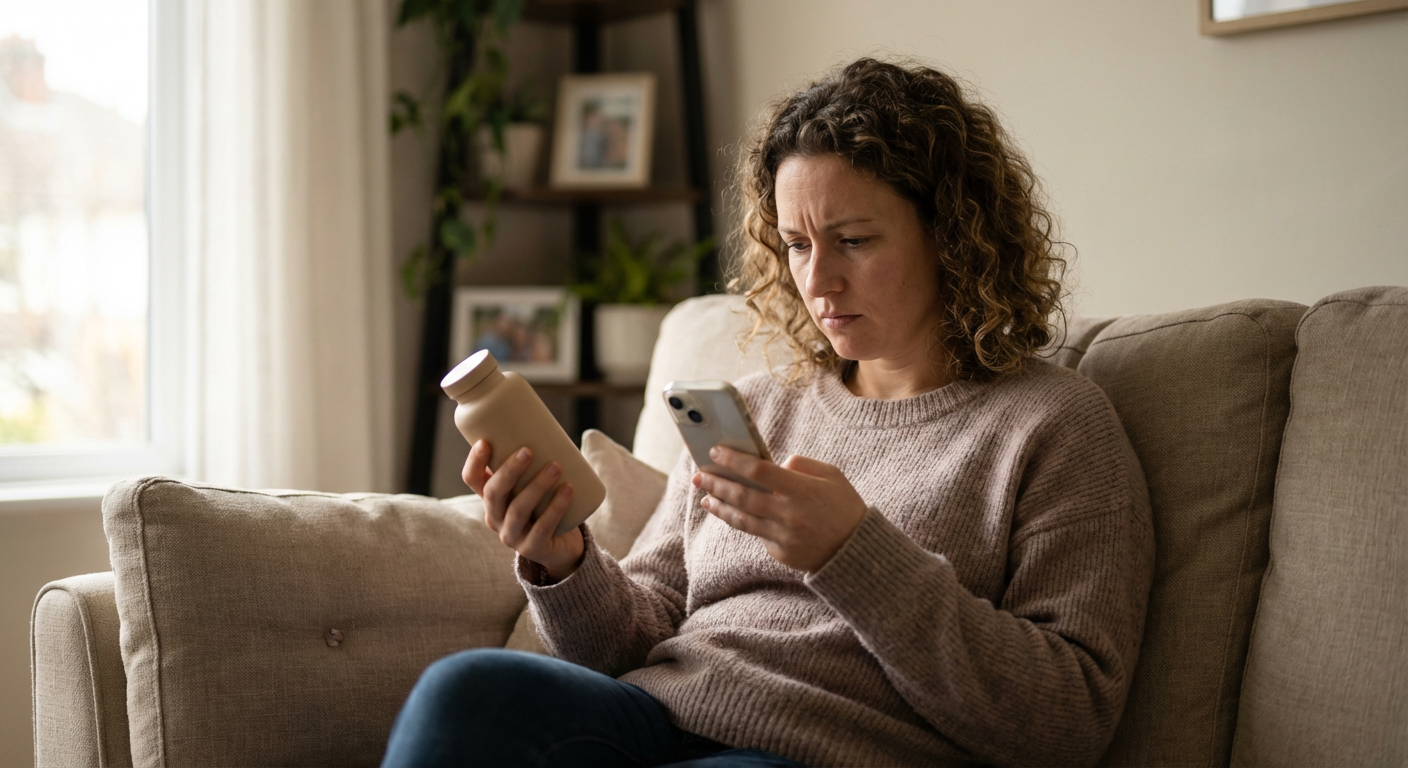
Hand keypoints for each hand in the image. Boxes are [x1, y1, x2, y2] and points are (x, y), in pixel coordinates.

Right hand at [463, 439, 584, 580]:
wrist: (561, 546)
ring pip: (518, 509)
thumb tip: (546, 421)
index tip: (485, 441)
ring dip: (537, 486)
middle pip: (494, 493)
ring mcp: (511, 536)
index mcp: (491, 498)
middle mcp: (495, 518)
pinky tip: (568, 491)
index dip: (474, 462)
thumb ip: (533, 460)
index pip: (471, 480)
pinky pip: (542, 527)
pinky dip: (555, 507)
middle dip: (509, 470)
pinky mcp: (532, 549)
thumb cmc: (545, 505)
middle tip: (528, 450)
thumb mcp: (532, 483)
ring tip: (556, 467)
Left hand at [692, 446, 866, 572]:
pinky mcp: (780, 554)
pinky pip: (758, 535)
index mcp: (801, 490)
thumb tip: (774, 464)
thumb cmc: (845, 507)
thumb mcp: (832, 475)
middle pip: (742, 495)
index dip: (733, 460)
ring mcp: (783, 537)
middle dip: (716, 483)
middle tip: (699, 475)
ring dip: (720, 507)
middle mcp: (788, 514)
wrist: (857, 552)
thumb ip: (802, 464)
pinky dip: (746, 523)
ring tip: (706, 498)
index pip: (758, 470)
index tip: (715, 452)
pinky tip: (735, 514)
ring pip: (741, 519)